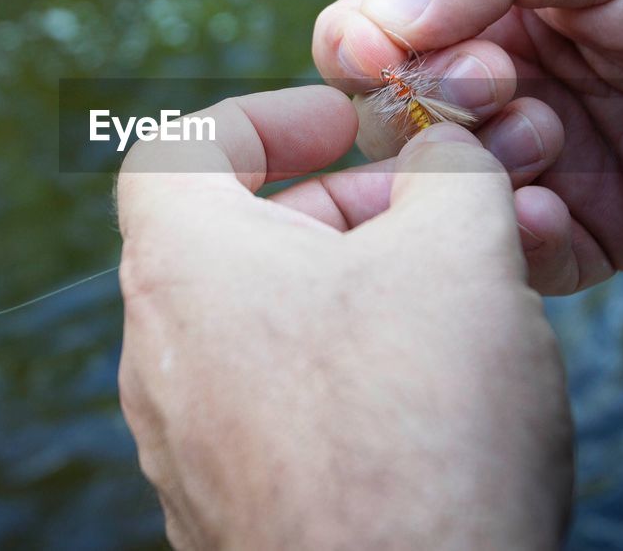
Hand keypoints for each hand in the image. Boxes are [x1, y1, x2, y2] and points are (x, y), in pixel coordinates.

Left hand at [117, 86, 571, 549]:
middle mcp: (161, 354)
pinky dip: (339, 369)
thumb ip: (449, 171)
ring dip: (351, 287)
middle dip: (340, 205)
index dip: (268, 115)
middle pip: (236, 235)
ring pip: (262, 323)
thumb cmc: (418, 436)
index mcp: (184, 267)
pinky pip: (273, 405)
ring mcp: (186, 442)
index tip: (347, 126)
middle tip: (429, 212)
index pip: (181, 147)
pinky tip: (427, 390)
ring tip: (450, 296)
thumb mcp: (461, 256)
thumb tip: (445, 151)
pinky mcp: (228, 508)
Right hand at [312, 0, 622, 293]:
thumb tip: (378, 24)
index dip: (356, 46)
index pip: (364, 35)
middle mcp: (488, 91)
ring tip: (547, 135)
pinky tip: (555, 209)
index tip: (377, 51)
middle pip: (384, 121)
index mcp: (475, 12)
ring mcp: (528, 166)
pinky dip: (520, 238)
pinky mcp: (578, 234)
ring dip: (476, 167)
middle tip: (497, 83)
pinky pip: (512, 257)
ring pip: (435, 195)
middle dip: (426, 104)